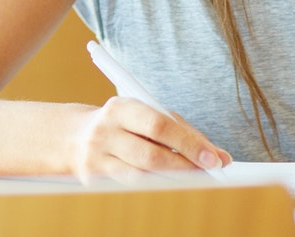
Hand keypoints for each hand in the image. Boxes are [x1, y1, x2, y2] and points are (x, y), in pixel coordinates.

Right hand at [66, 97, 232, 181]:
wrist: (74, 137)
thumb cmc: (124, 125)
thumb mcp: (147, 116)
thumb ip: (183, 132)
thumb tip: (220, 157)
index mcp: (121, 107)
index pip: (160, 125)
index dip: (189, 144)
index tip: (214, 159)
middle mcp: (106, 131)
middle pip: (151, 155)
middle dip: (185, 167)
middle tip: (209, 173)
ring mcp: (97, 157)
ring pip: (141, 177)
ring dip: (172, 181)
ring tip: (193, 181)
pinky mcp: (93, 179)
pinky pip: (131, 187)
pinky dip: (153, 187)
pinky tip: (168, 185)